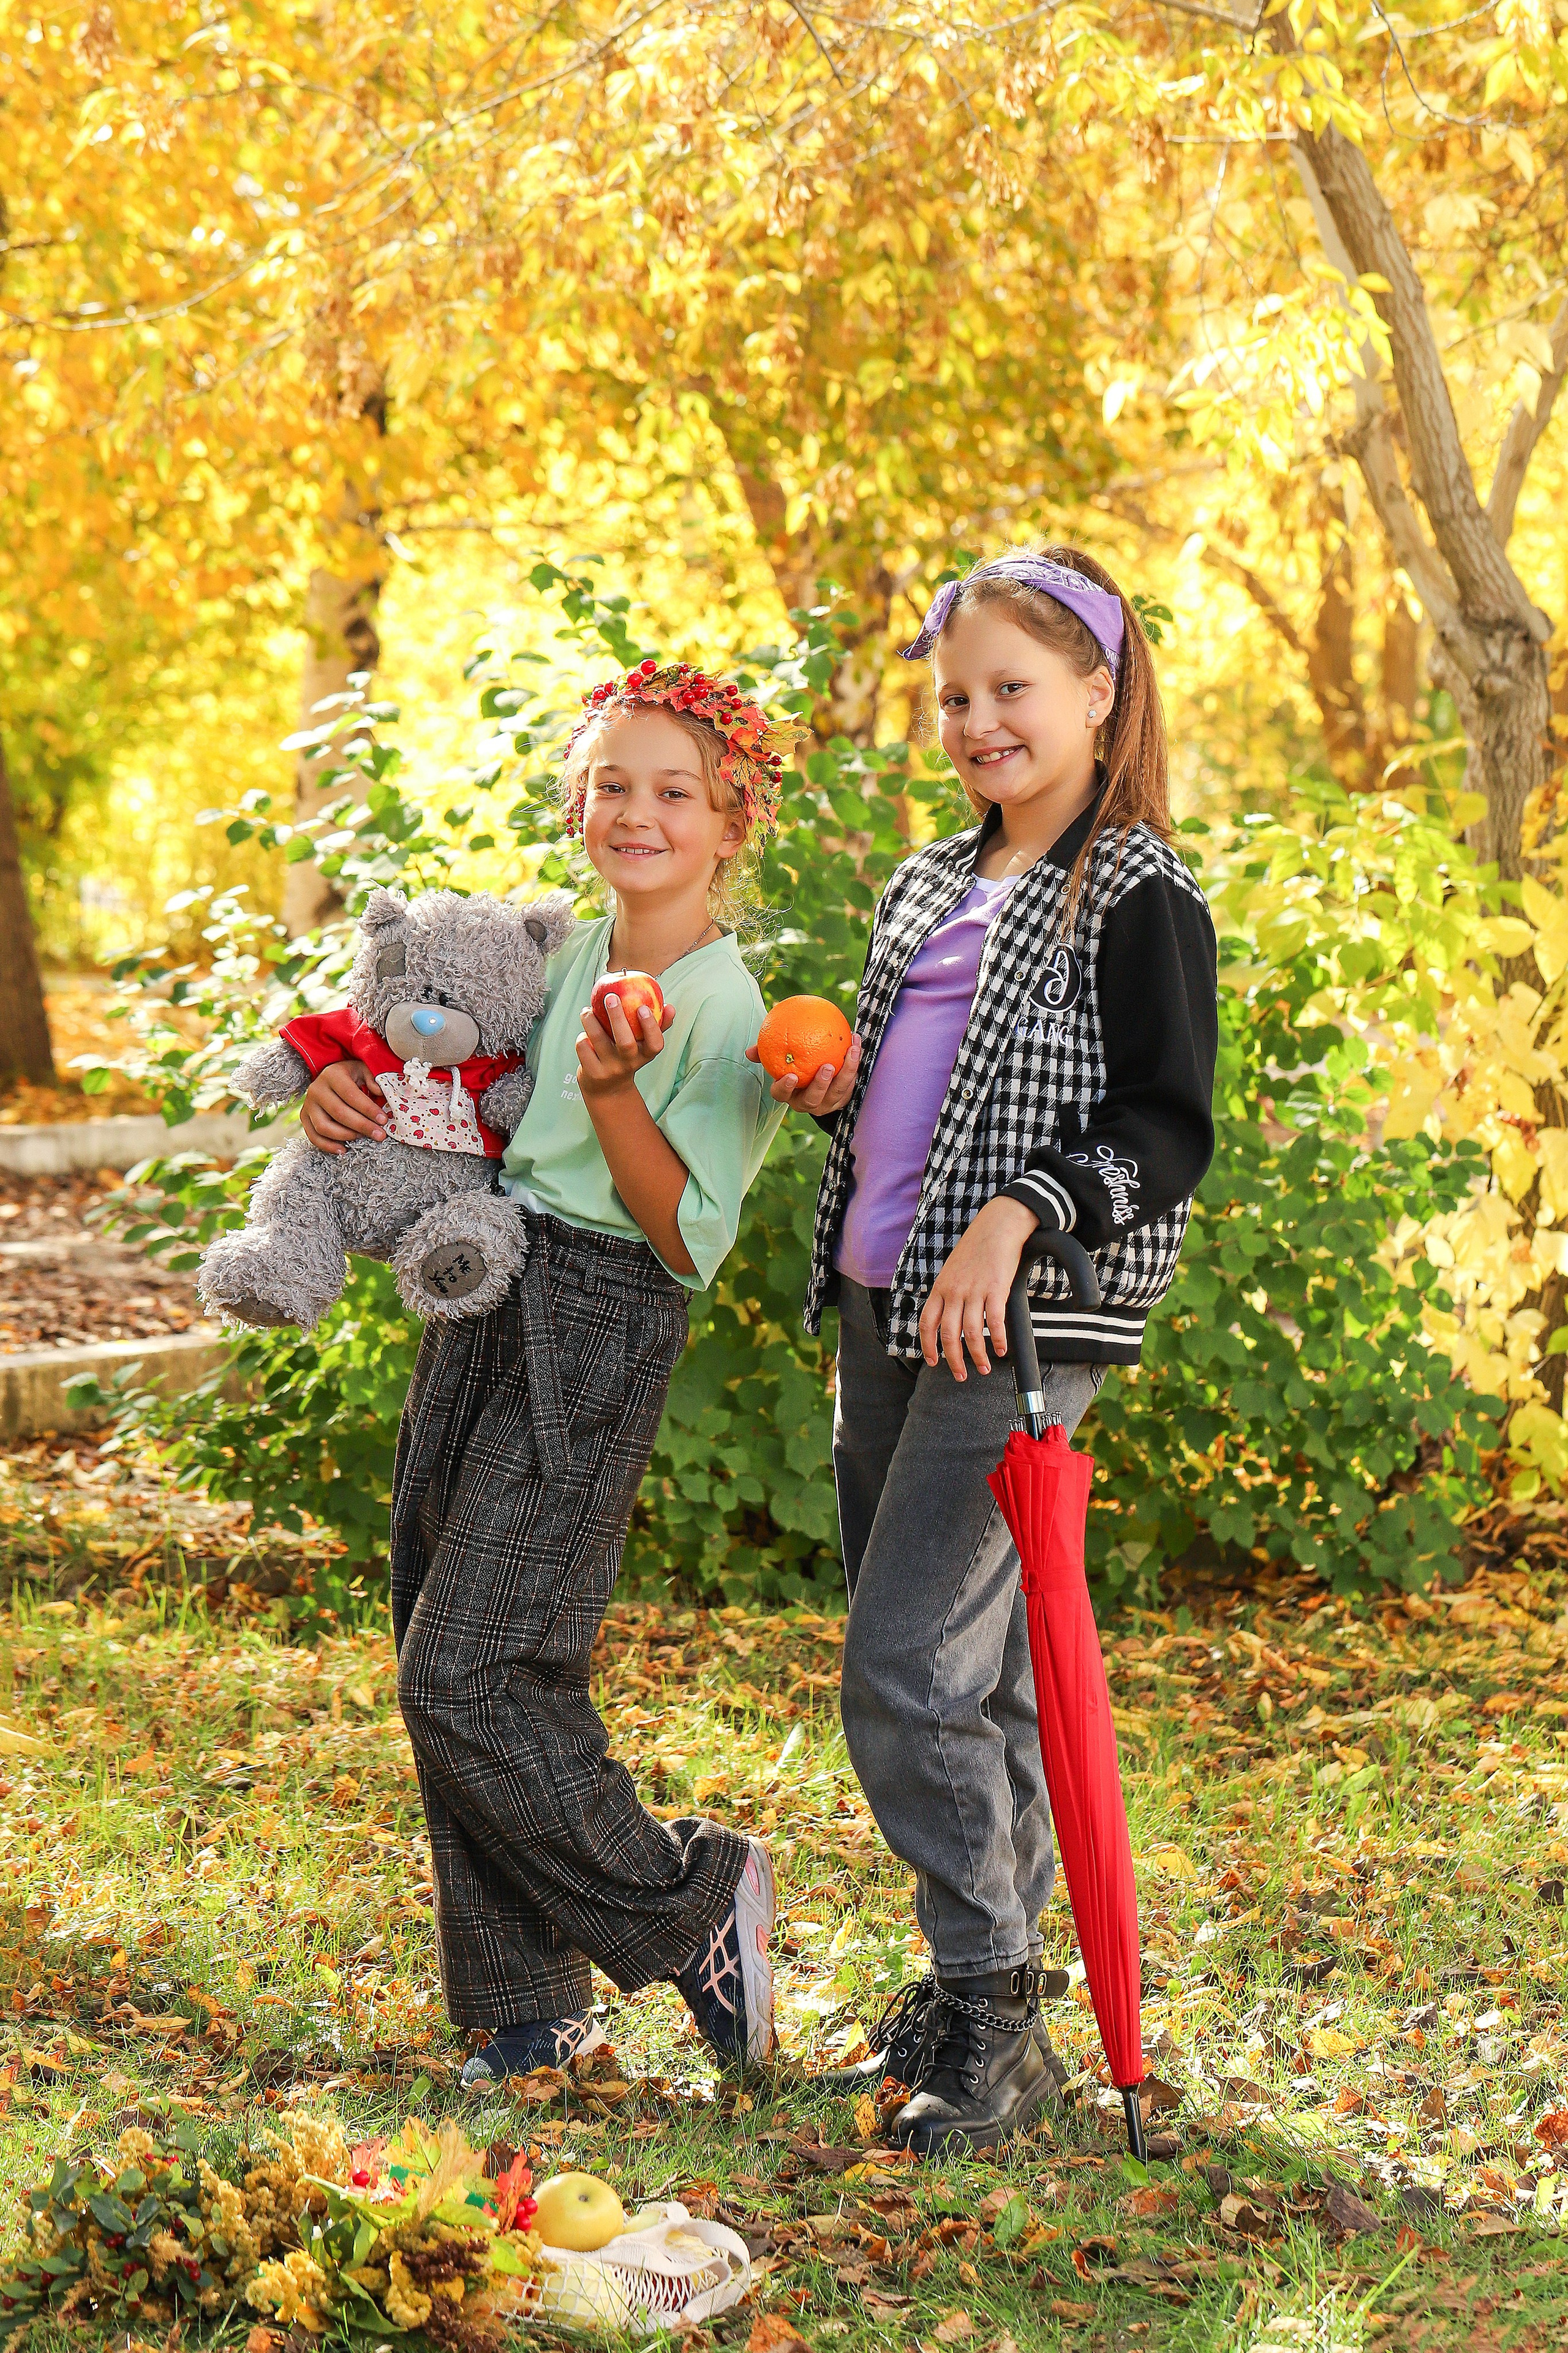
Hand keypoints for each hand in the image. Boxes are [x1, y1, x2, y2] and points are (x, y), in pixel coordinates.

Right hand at [299, 1059, 385, 1153]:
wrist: (330, 1079)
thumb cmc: (351, 1076)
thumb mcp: (363, 1070)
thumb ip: (373, 1079)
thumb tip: (379, 1092)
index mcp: (332, 1075)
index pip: (350, 1094)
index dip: (368, 1109)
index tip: (383, 1120)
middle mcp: (316, 1089)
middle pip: (339, 1112)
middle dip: (362, 1126)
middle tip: (379, 1135)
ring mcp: (308, 1104)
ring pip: (324, 1127)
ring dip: (346, 1136)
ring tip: (363, 1138)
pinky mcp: (304, 1117)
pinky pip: (313, 1136)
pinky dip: (328, 1146)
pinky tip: (344, 1149)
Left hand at [576, 990, 674, 1099]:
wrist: (607, 1089)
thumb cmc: (628, 1057)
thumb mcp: (644, 1047)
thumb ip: (657, 1027)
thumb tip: (670, 1007)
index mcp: (645, 1055)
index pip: (655, 1044)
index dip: (651, 1026)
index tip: (643, 1007)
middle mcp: (629, 1064)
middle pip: (625, 1042)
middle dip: (617, 1017)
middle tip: (611, 997)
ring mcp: (610, 1069)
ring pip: (598, 1039)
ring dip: (591, 1020)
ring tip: (588, 1010)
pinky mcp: (592, 1072)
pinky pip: (584, 1046)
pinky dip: (583, 1035)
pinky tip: (585, 1033)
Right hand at [745, 1031, 862, 1115]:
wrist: (822, 1080)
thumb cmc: (796, 1068)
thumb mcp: (781, 1062)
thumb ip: (767, 1054)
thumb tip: (749, 1051)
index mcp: (790, 1094)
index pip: (781, 1095)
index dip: (785, 1088)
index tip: (790, 1076)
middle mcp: (808, 1103)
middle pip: (812, 1100)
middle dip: (820, 1085)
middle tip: (826, 1067)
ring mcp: (827, 1103)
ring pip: (837, 1093)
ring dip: (845, 1072)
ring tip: (850, 1052)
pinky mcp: (843, 1099)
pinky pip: (850, 1083)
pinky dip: (854, 1063)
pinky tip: (855, 1042)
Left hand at [917, 1196, 1039, 1380]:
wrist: (997, 1226)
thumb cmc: (976, 1248)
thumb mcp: (952, 1270)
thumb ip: (948, 1292)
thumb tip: (949, 1316)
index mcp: (940, 1288)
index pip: (927, 1323)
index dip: (928, 1347)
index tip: (932, 1362)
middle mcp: (953, 1291)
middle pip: (948, 1334)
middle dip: (953, 1360)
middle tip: (960, 1376)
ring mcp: (974, 1290)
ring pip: (971, 1333)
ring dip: (977, 1356)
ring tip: (984, 1368)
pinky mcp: (996, 1289)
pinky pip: (995, 1322)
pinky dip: (998, 1339)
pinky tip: (1002, 1349)